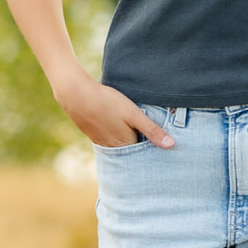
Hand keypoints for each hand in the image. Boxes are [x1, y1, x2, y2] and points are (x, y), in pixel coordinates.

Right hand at [58, 76, 174, 148]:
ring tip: (138, 133)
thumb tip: (172, 146)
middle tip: (154, 140)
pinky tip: (119, 127)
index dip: (153, 148)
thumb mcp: (133, 114)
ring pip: (120, 146)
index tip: (165, 147)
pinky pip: (110, 140)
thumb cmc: (107, 102)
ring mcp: (101, 142)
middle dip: (142, 147)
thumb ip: (152, 130)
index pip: (144, 153)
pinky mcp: (94, 134)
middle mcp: (113, 148)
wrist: (75, 94)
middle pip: (132, 151)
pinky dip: (117, 136)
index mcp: (125, 145)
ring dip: (129, 141)